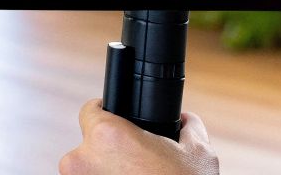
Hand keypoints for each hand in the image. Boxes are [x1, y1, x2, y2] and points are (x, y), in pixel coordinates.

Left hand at [59, 100, 219, 174]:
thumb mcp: (199, 154)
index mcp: (106, 136)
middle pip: (87, 146)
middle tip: (134, 164)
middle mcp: (81, 161)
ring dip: (102, 174)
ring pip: (85, 172)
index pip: (89, 111)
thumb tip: (187, 122)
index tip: (117, 126)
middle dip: (107, 153)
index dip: (105, 115)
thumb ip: (189, 128)